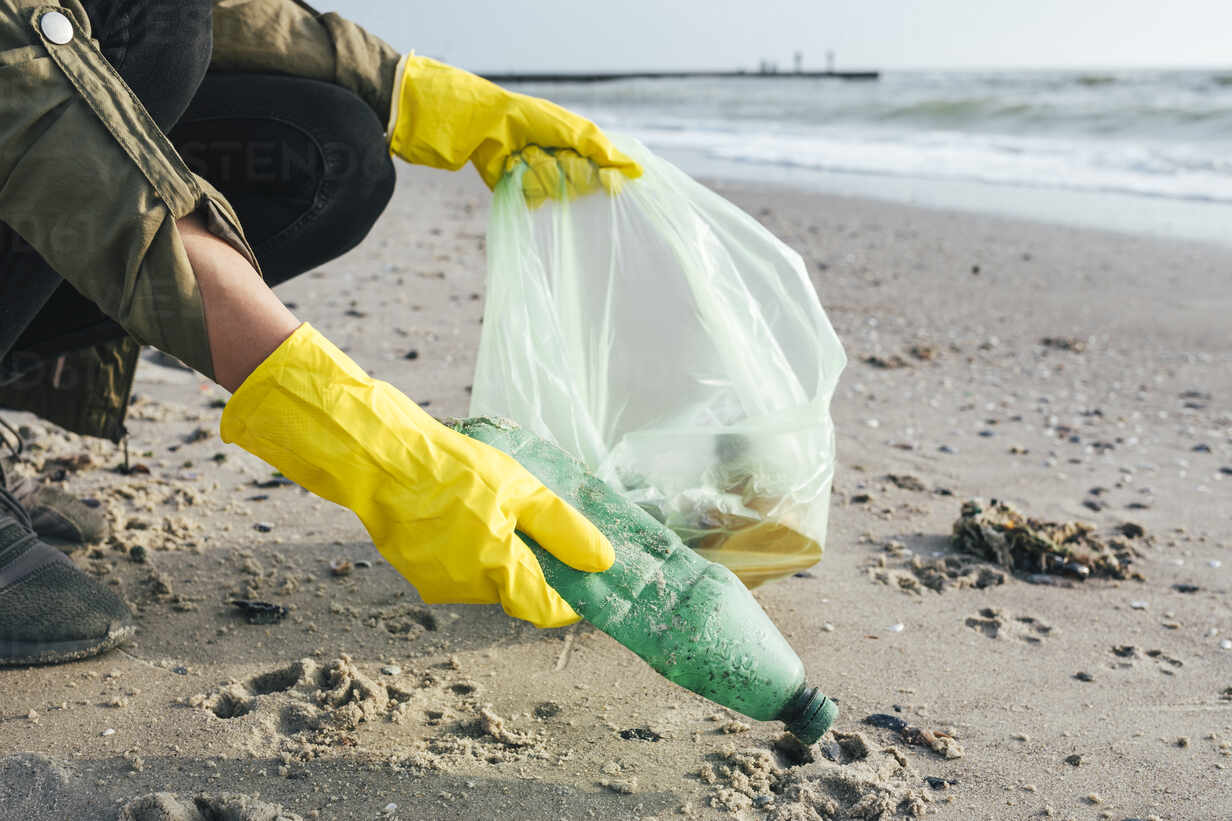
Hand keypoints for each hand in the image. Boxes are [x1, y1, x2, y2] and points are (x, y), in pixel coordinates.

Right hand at [220, 324, 613, 626]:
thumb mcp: (520, 488)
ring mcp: (436, 582)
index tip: (587, 574)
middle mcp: (466, 589)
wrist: (377, 457)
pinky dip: (469, 546)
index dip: (572, 598)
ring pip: (487, 577)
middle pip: (518, 590)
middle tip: (534, 517)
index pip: (547, 610)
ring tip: (488, 504)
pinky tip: (459, 510)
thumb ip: (563, 529)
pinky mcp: (415, 570)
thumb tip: (602, 563)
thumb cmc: (451, 467)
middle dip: (533, 563)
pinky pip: (458, 566)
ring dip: (499, 552)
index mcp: (496, 570)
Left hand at [387, 55, 640, 200]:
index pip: (604, 176)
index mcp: (579, 151)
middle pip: (582, 186)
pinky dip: (525, 180)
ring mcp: (544, 182)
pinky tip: (515, 166)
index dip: (606, 180)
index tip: (609, 182)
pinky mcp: (523, 193)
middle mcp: (564, 168)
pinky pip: (535, 199)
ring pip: (557, 192)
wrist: (486, 125)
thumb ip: (602, 149)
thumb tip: (636, 171)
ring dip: (542, 169)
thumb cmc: (529, 119)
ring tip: (526, 153)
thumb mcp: (572, 128)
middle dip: (568, 167)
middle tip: (553, 151)